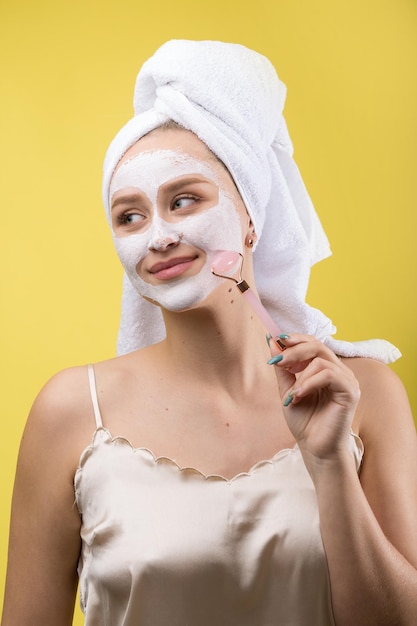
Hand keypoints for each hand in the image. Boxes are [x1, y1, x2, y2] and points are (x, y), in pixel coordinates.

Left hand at [268, 334, 360, 464]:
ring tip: (291, 395)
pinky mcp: (350, 391)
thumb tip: (272, 341)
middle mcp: (340, 371)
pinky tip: (298, 396)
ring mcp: (347, 380)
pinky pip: (328, 374)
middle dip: (293, 350)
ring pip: (321, 360)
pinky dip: (309, 383)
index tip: (274, 339)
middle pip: (317, 345)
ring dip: (299, 376)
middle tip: (276, 361)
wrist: (315, 449)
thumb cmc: (305, 422)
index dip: (294, 339)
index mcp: (327, 369)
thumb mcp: (287, 390)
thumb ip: (282, 367)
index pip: (313, 343)